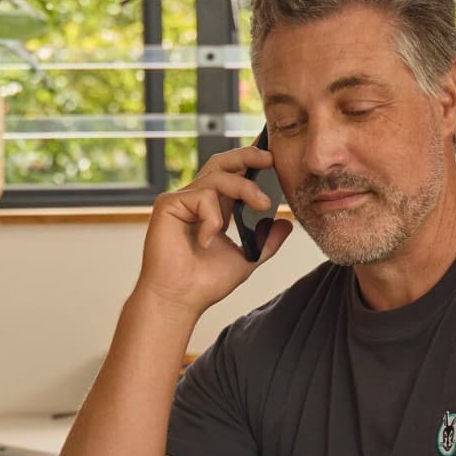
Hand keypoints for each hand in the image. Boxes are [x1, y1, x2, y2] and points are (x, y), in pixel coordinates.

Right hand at [135, 146, 292, 317]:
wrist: (180, 299)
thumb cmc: (204, 283)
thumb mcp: (247, 258)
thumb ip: (266, 240)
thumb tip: (286, 223)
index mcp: (213, 209)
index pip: (232, 175)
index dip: (251, 163)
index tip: (274, 160)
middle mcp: (196, 200)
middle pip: (221, 163)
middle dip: (247, 155)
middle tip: (270, 159)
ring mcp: (181, 201)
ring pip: (217, 176)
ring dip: (244, 187)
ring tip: (262, 205)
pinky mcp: (168, 205)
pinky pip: (202, 196)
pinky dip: (213, 218)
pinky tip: (207, 241)